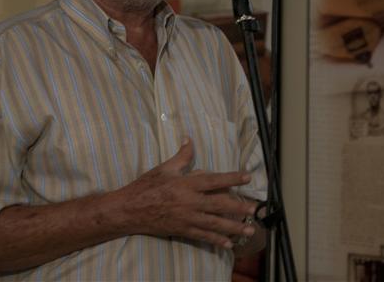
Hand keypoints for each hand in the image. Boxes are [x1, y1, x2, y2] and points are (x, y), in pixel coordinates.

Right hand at [118, 138, 256, 248]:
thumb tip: (189, 139)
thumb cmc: (146, 187)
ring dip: (233, 227)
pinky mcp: (182, 230)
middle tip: (254, 209)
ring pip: (215, 223)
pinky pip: (202, 236)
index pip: (214, 180)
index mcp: (186, 184)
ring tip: (248, 231)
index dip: (232, 178)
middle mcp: (190, 202)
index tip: (247, 177)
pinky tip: (228, 244)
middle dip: (238, 207)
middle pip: (219, 204)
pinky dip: (216, 240)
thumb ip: (181, 156)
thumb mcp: (164, 168)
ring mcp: (187, 218)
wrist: (129, 210)